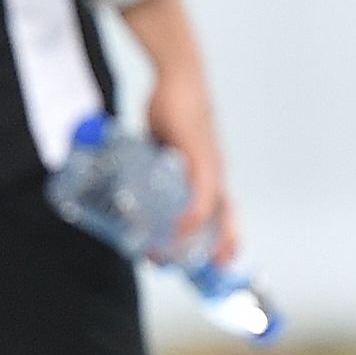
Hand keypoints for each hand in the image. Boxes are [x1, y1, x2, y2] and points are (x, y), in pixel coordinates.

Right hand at [145, 64, 237, 266]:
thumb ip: (150, 165)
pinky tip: (182, 230)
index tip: (214, 264)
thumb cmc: (171, 113)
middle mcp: (214, 175)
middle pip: (225, 219)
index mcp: (207, 177)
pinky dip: (193, 215)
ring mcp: (210, 168)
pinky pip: (201, 193)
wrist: (179, 81)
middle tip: (210, 273)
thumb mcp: (160, 148)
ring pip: (214, 213)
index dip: (220, 240)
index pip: (221, 215)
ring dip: (196, 240)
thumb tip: (129, 179)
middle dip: (220, 248)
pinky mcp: (200, 158)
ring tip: (176, 260)